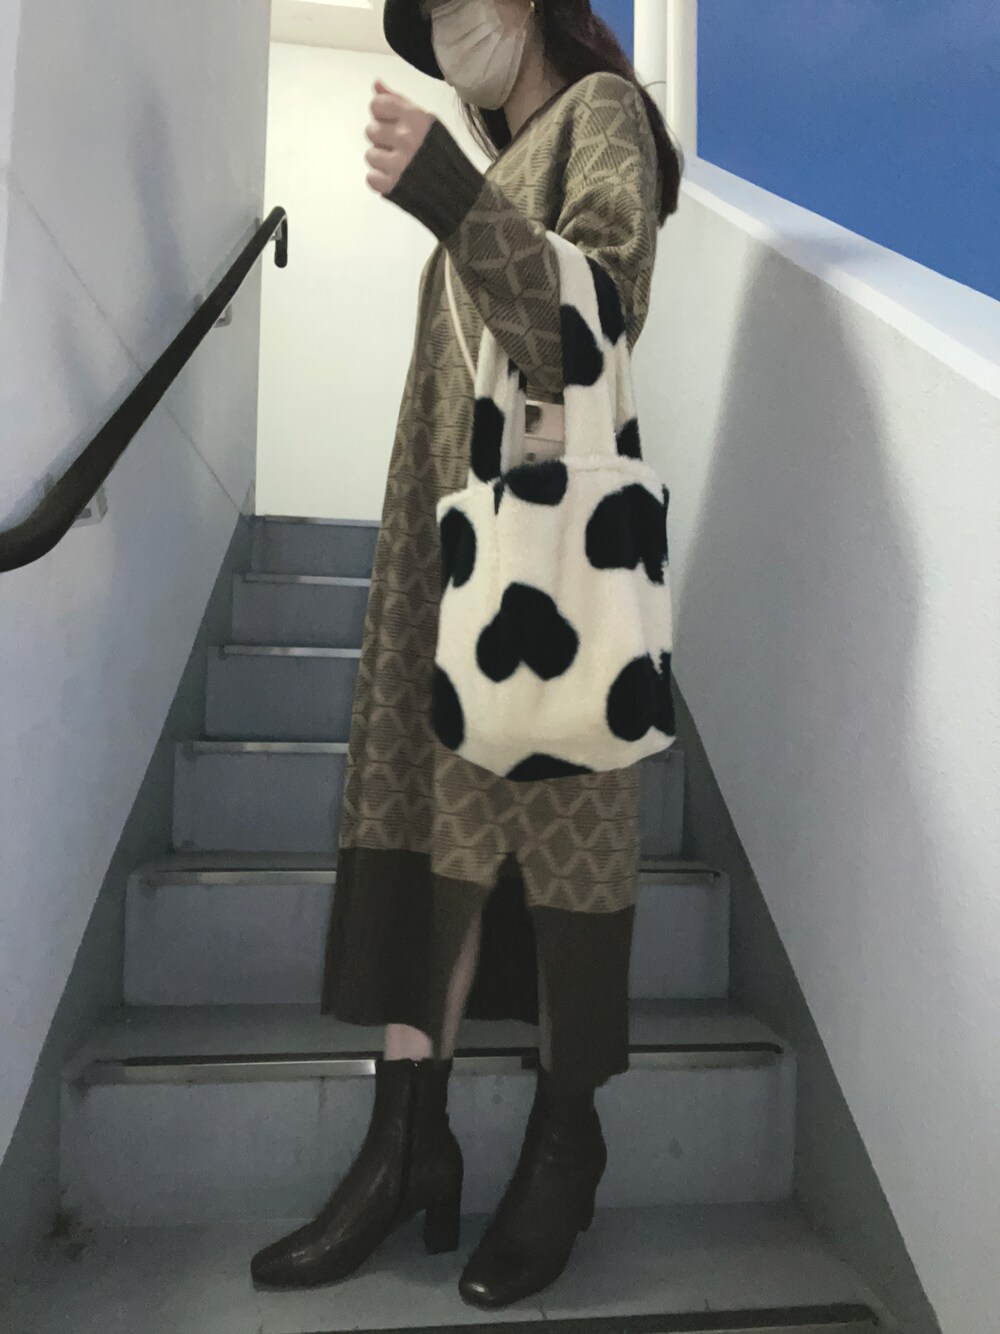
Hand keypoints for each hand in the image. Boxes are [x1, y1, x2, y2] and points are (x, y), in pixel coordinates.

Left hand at [365, 80, 434, 195]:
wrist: (457, 193)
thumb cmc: (441, 155)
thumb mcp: (425, 122)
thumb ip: (398, 103)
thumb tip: (376, 84)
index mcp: (416, 119)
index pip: (378, 105)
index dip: (380, 114)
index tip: (390, 122)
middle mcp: (407, 138)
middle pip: (371, 130)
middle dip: (382, 139)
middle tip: (399, 148)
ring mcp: (399, 164)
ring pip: (370, 155)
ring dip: (382, 162)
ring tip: (399, 165)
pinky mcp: (393, 186)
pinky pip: (371, 178)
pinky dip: (381, 181)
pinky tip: (396, 179)